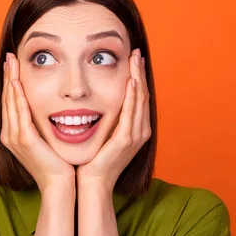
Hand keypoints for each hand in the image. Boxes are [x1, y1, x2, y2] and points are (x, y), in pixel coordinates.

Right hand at [0, 52, 74, 192]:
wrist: (59, 184)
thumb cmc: (56, 162)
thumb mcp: (45, 138)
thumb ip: (41, 123)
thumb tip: (46, 106)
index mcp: (13, 134)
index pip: (10, 102)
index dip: (10, 82)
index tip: (13, 64)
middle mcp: (9, 134)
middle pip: (7, 98)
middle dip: (8, 76)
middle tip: (9, 56)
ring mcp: (15, 137)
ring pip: (10, 102)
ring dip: (10, 80)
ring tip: (11, 62)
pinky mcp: (25, 140)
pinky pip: (19, 113)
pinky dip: (17, 96)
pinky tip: (17, 82)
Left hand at [76, 48, 151, 190]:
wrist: (92, 182)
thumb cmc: (94, 159)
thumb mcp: (103, 134)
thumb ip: (107, 118)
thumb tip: (98, 100)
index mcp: (135, 129)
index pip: (139, 97)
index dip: (137, 77)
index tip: (133, 60)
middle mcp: (140, 131)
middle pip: (143, 95)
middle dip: (140, 72)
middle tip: (137, 53)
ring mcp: (135, 136)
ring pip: (140, 100)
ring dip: (138, 78)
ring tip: (135, 60)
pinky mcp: (126, 140)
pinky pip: (132, 113)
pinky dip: (133, 97)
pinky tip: (131, 82)